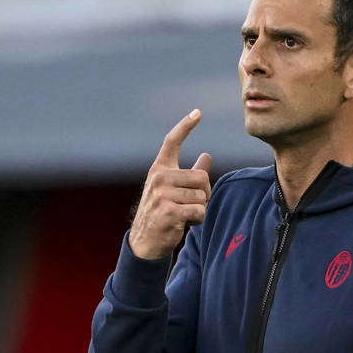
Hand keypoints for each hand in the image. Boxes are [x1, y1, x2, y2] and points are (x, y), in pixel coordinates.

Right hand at [129, 108, 211, 259]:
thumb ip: (190, 173)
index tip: (198, 112)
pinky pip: (199, 211)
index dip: (185, 126)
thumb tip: (207, 156)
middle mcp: (159, 177)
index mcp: (160, 169)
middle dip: (205, 193)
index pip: (172, 141)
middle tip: (193, 204)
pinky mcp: (168, 212)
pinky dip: (198, 219)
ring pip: (202, 196)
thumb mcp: (174, 189)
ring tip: (185, 214)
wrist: (146, 240)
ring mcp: (162, 194)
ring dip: (200, 209)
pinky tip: (186, 223)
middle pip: (201, 176)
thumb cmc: (163, 212)